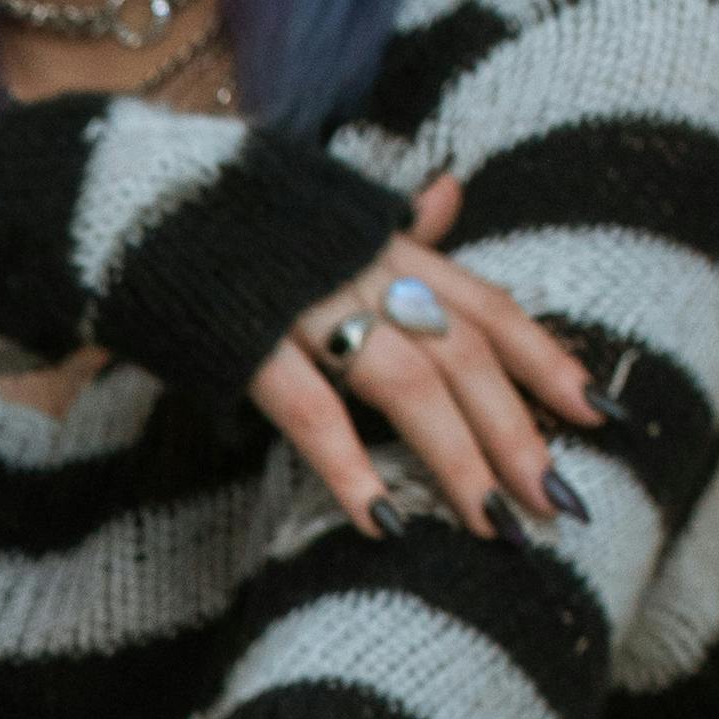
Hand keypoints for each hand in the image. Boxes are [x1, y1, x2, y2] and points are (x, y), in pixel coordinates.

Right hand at [250, 174, 601, 543]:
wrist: (121, 195)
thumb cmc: (226, 217)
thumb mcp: (322, 209)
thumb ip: (394, 223)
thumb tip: (454, 195)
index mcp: (384, 240)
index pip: (487, 303)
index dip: (546, 358)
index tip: (598, 415)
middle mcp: (362, 268)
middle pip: (464, 353)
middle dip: (518, 431)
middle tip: (555, 502)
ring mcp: (305, 302)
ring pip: (407, 382)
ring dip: (456, 458)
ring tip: (490, 523)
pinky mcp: (244, 340)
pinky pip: (308, 408)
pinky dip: (347, 466)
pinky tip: (380, 519)